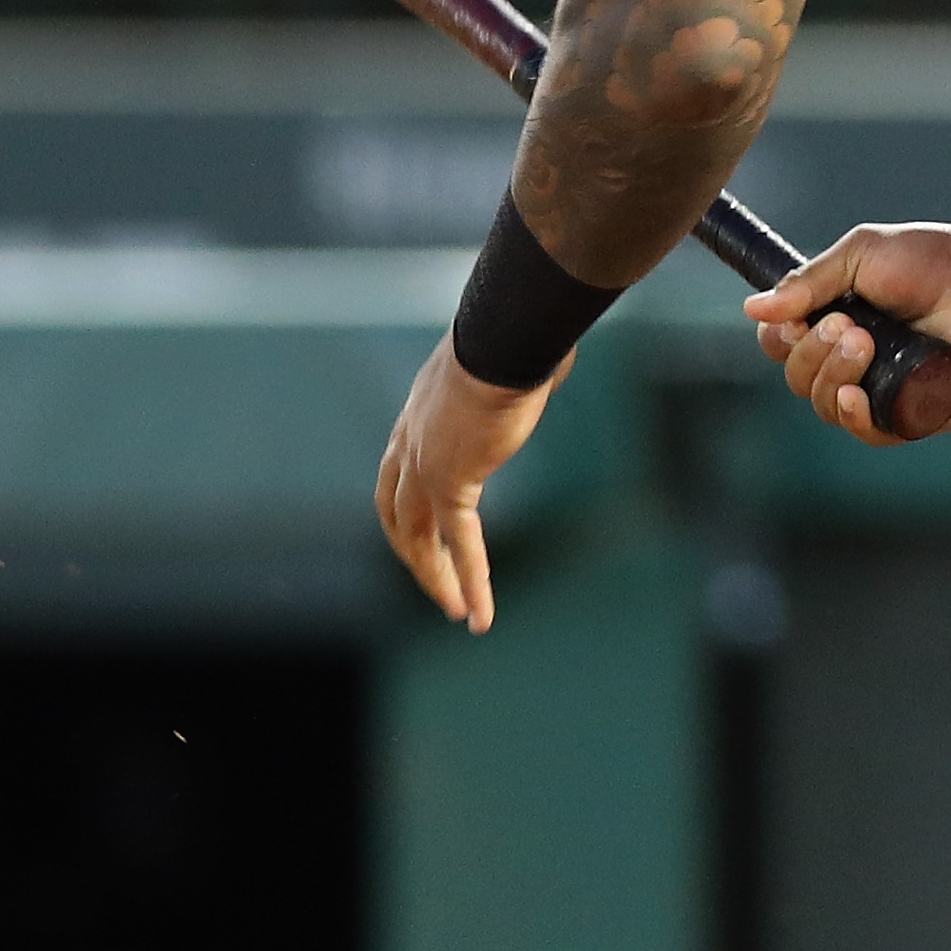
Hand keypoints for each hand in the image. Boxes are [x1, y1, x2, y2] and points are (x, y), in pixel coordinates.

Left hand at [374, 340, 557, 630]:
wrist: (503, 338)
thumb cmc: (513, 335)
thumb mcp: (509, 357)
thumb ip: (520, 373)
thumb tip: (554, 359)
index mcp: (418, 414)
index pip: (396, 474)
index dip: (404, 509)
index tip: (422, 532)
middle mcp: (410, 443)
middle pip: (395, 514)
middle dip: (413, 553)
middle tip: (434, 584)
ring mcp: (424, 467)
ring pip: (417, 539)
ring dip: (436, 578)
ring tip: (457, 611)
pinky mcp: (450, 484)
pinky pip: (461, 544)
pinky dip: (472, 582)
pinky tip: (480, 615)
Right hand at [749, 219, 950, 443]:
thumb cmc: (934, 261)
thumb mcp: (862, 254)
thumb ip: (809, 282)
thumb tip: (753, 309)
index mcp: (835, 320)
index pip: (783, 345)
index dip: (780, 338)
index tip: (796, 319)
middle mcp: (853, 359)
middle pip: (800, 378)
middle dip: (813, 354)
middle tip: (848, 325)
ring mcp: (881, 389)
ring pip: (827, 406)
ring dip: (833, 378)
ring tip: (865, 345)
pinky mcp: (912, 415)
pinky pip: (868, 432)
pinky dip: (853, 417)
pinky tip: (854, 396)